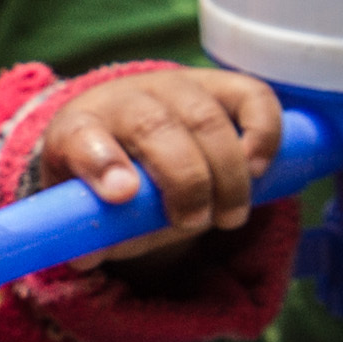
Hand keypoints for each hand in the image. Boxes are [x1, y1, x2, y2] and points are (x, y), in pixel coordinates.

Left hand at [39, 69, 282, 267]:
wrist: (136, 141)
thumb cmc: (111, 184)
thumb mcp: (90, 212)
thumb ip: (90, 234)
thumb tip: (89, 254)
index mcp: (79, 128)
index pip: (82, 136)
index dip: (102, 162)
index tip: (123, 194)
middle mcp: (126, 99)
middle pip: (155, 127)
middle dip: (184, 180)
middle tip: (195, 223)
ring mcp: (176, 87)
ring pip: (206, 118)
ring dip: (226, 173)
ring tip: (230, 216)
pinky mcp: (222, 86)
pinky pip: (252, 97)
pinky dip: (263, 132)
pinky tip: (258, 169)